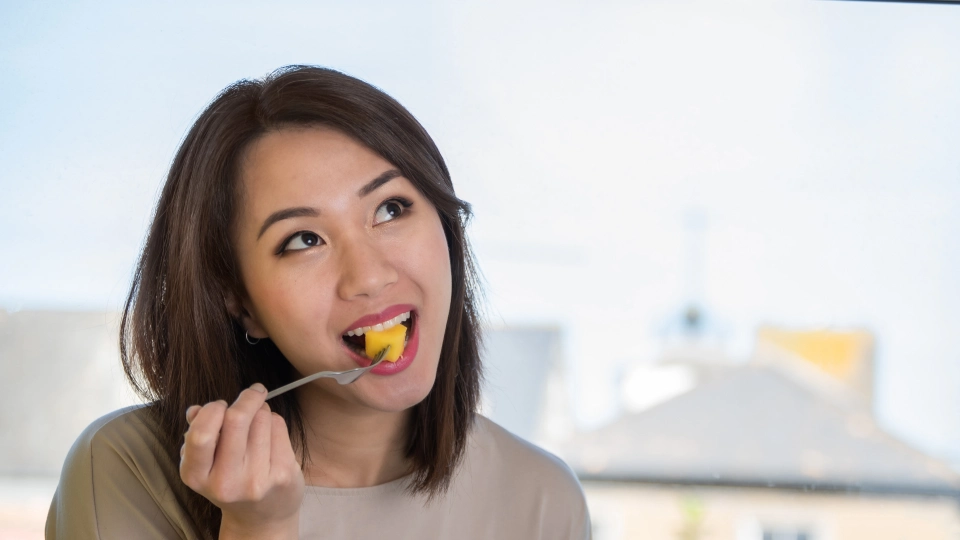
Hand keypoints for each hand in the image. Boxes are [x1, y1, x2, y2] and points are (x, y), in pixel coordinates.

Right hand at [180, 384, 304, 538]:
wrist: (262, 517)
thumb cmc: (232, 480)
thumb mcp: (205, 464)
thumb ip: (197, 434)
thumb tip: (196, 410)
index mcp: (197, 476)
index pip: (202, 433)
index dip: (213, 410)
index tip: (221, 404)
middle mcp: (226, 482)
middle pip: (237, 419)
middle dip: (247, 398)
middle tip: (252, 393)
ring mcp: (256, 480)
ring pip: (262, 418)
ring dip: (262, 410)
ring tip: (259, 422)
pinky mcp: (282, 474)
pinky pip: (279, 427)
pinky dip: (275, 422)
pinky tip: (271, 434)